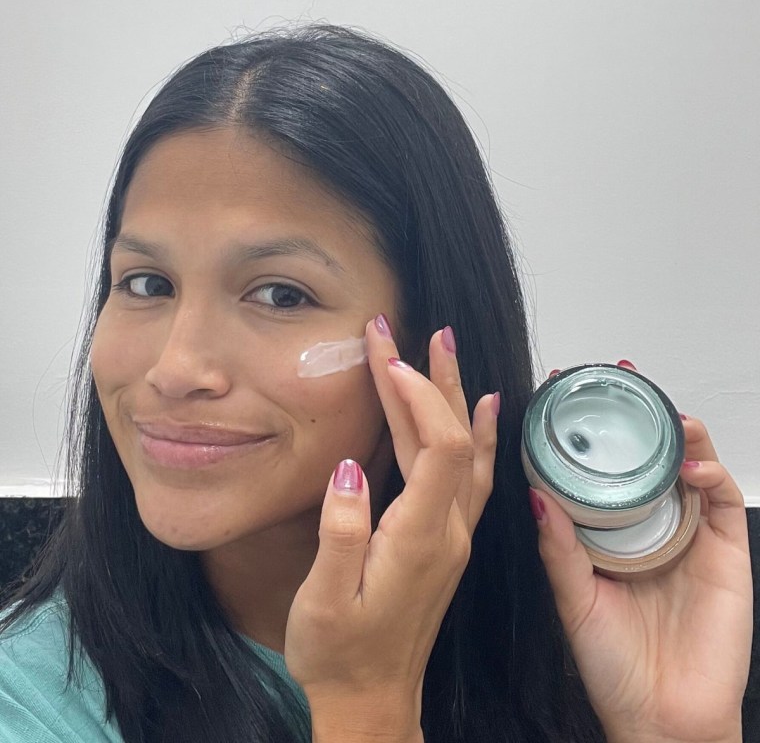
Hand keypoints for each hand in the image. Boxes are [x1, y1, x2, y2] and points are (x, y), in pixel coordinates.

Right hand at [284, 316, 498, 741]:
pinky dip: (477, 434)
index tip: (387, 356)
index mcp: (419, 539)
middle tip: (410, 331)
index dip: (418, 395)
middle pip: (457, 438)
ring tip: (444, 347)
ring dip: (454, 395)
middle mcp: (448, 531)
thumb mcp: (325, 601)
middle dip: (430, 379)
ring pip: (469, 450)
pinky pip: (475, 475)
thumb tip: (352, 468)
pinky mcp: (447, 540)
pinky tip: (481, 407)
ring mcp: (454, 535)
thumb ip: (341, 533)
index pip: (438, 447)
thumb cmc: (340, 655)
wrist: (374, 702)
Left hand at [533, 362, 752, 742]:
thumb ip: (559, 548)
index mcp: (606, 533)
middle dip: (636, 414)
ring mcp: (685, 535)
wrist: (662, 718)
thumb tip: (537, 495)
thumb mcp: (573, 598)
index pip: (596, 468)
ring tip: (661, 410)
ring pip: (686, 466)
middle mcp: (645, 526)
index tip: (564, 392)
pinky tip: (688, 466)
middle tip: (619, 376)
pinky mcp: (723, 552)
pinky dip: (709, 473)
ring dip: (677, 433)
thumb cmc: (613, 664)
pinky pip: (720, 500)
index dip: (585, 430)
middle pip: (643, 456)